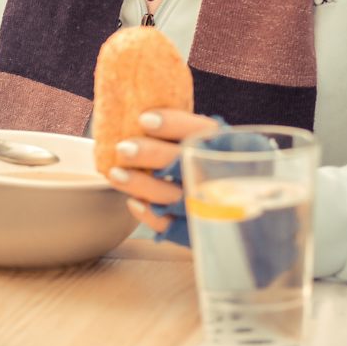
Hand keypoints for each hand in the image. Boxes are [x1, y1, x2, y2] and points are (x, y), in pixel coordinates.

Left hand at [104, 109, 220, 235]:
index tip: (144, 119)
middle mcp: (223, 176)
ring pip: (176, 196)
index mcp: (228, 147)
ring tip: (115, 174)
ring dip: (142, 185)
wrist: (231, 208)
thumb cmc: (208, 165)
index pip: (204, 131)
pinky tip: (133, 202)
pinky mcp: (198, 230)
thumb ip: (183, 131)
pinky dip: (151, 215)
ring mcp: (213, 208)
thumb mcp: (207, 144)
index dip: (175, 124)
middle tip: (123, 148)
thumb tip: (139, 115)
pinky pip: (173, 228)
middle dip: (152, 155)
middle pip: (187, 164)